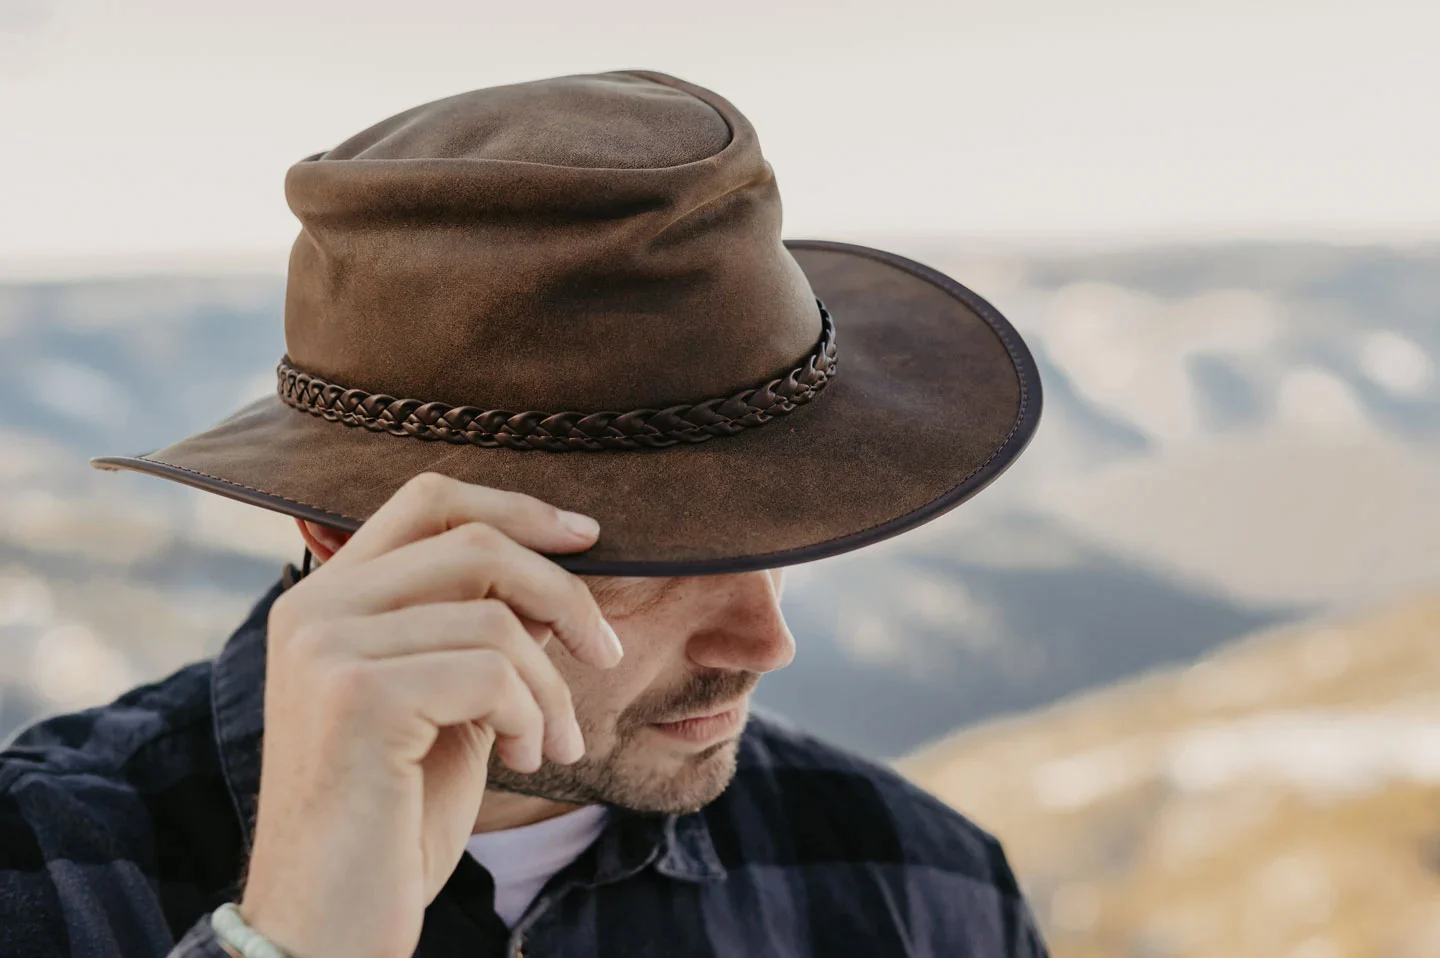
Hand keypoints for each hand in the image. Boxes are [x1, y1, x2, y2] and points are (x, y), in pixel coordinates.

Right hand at [236, 473, 622, 957]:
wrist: (325, 924)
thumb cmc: (392, 818)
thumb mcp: (444, 705)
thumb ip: (476, 632)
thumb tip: (555, 577)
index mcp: (326, 601)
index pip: (428, 500)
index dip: (517, 507)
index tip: (588, 536)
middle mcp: (314, 609)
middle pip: (475, 542)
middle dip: (564, 594)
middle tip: (606, 653)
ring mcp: (327, 647)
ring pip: (495, 617)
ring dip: (552, 685)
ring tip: (553, 743)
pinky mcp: (356, 695)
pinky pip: (491, 671)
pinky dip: (530, 715)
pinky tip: (521, 760)